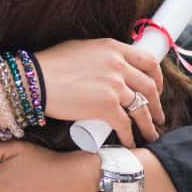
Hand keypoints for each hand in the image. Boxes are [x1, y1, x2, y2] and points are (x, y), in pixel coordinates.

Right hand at [35, 38, 163, 145]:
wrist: (34, 81)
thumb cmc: (50, 65)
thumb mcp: (82, 49)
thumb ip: (102, 56)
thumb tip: (110, 66)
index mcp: (114, 48)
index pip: (148, 61)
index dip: (157, 78)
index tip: (156, 89)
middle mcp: (118, 65)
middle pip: (149, 87)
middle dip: (156, 105)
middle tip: (157, 116)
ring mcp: (114, 86)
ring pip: (141, 109)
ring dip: (148, 124)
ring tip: (151, 134)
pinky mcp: (106, 107)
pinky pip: (125, 125)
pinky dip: (130, 136)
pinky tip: (130, 143)